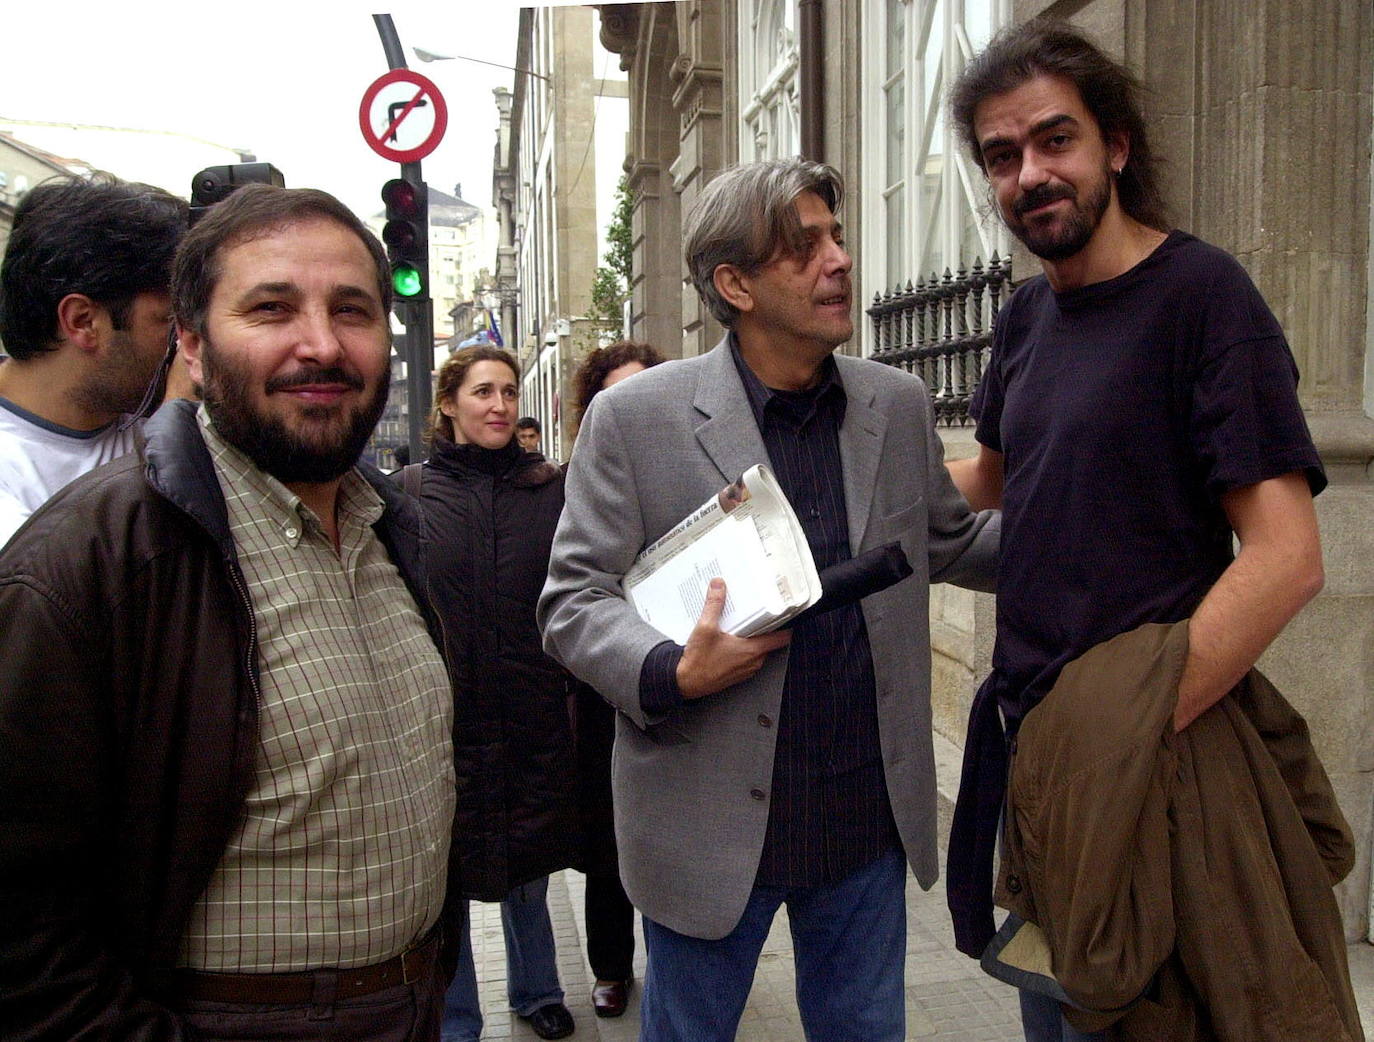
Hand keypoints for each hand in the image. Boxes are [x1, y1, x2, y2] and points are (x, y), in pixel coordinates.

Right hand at [676, 578, 790, 699]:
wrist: (685, 683)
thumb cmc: (697, 663)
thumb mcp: (705, 627)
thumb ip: (714, 604)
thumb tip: (718, 586)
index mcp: (751, 650)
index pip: (781, 638)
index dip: (786, 624)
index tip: (786, 614)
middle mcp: (753, 662)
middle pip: (769, 642)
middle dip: (764, 628)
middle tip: (756, 614)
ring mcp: (746, 670)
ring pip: (758, 651)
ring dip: (752, 639)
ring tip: (739, 627)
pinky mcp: (738, 674)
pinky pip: (748, 659)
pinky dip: (743, 649)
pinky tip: (729, 641)